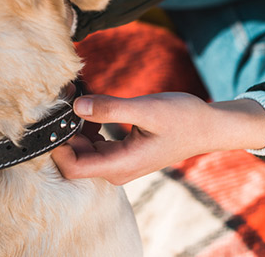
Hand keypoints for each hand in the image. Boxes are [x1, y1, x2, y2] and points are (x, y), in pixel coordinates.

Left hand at [51, 92, 264, 184]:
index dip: (57, 145)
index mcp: (120, 164)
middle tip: (63, 97)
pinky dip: (87, 125)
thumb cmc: (183, 118)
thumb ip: (110, 108)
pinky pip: (93, 144)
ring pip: (82, 150)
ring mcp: (118, 163)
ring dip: (74, 126)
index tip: (56, 115)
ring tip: (75, 95)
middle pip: (73, 158)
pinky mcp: (121, 153)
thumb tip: (77, 105)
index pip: (72, 167)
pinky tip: (92, 104)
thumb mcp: (147, 109)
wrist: (208, 127)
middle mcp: (116, 169)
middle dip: (64, 130)